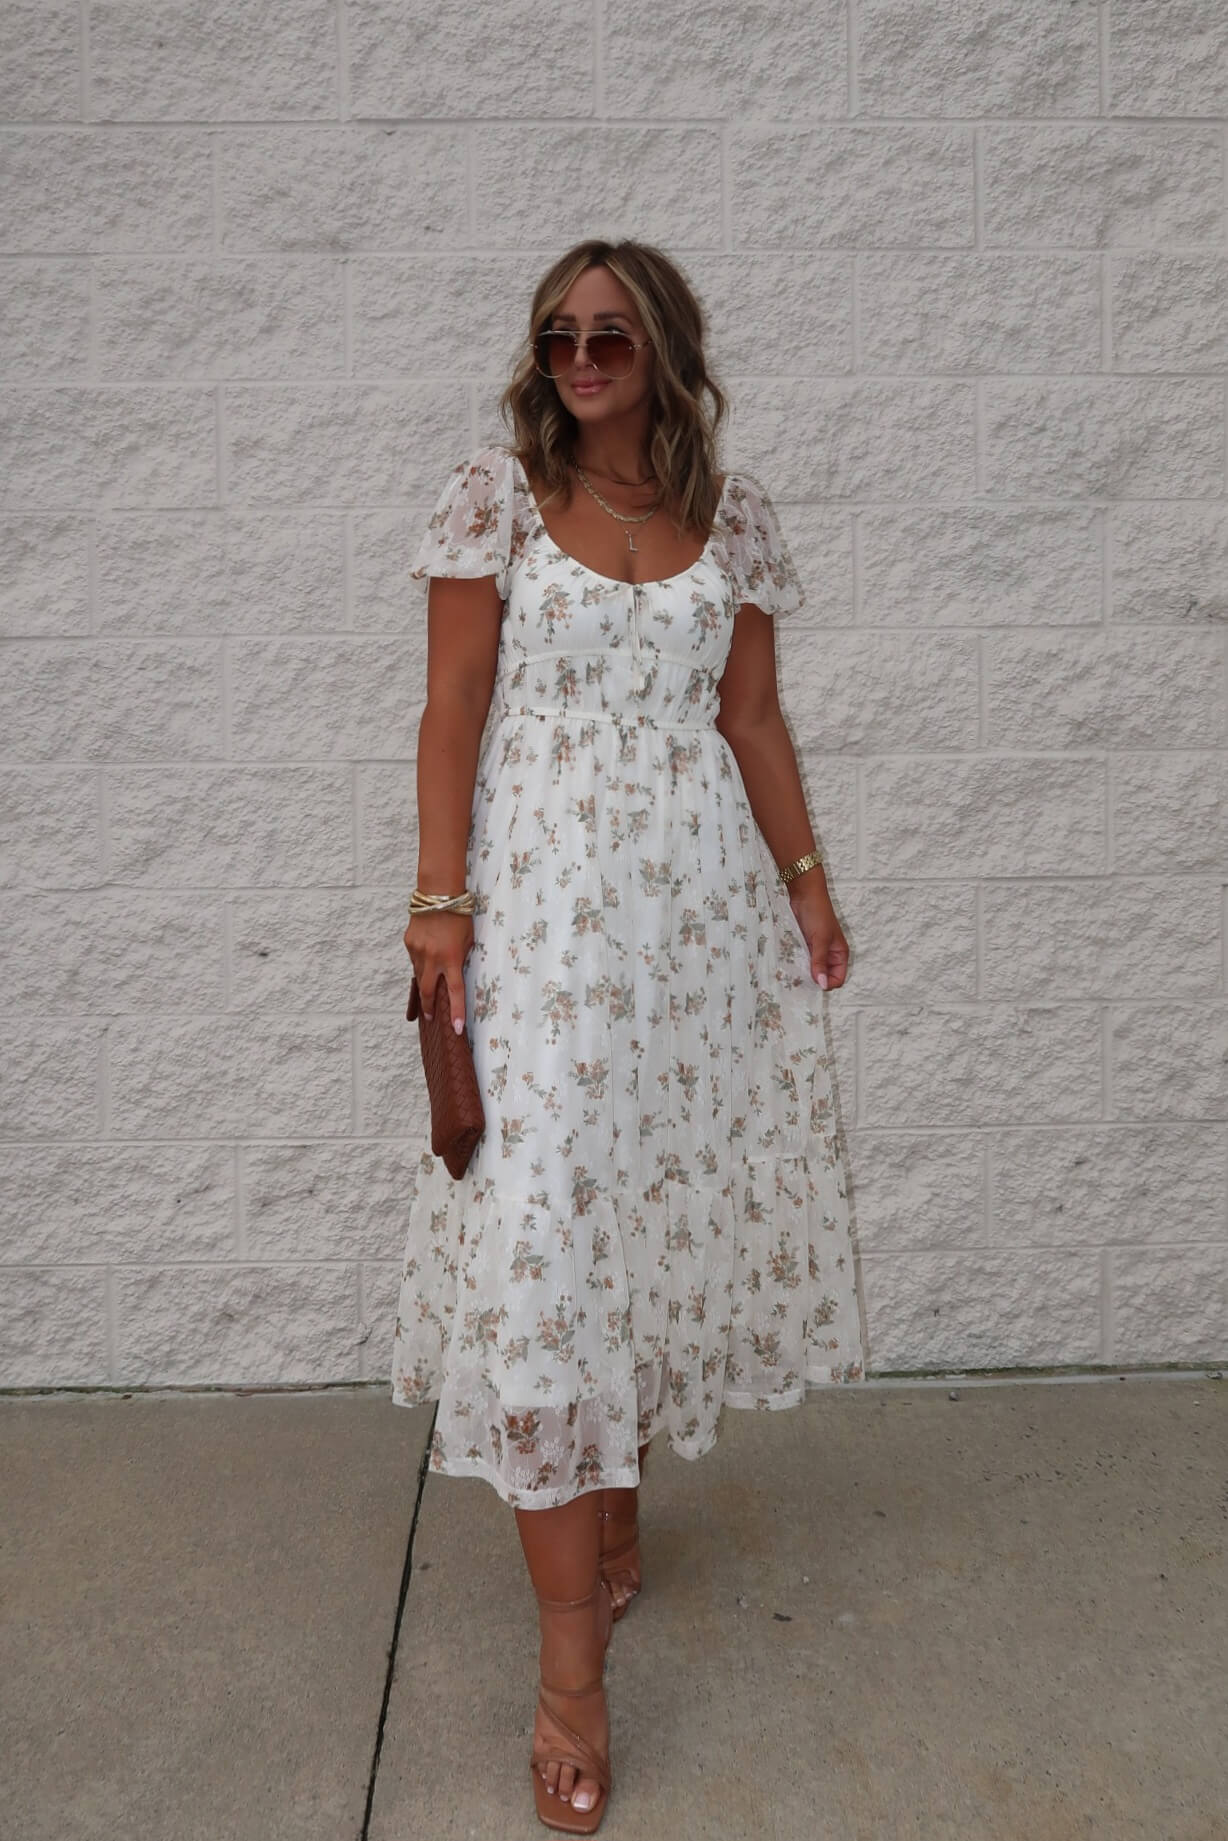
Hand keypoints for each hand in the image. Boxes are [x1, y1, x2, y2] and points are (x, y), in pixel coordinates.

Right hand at [404, 911, 472, 1032]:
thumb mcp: (468, 940)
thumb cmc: (459, 916)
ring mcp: (418, 951)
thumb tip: (453, 974)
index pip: (455, 992)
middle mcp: (433, 958)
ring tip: (430, 982)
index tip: (456, 1028)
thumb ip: (461, 958)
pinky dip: (421, 961)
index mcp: (452, 958)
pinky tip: (427, 953)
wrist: (438, 894)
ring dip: (425, 981)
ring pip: (419, 975)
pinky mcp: (409, 943)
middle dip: (429, 1007)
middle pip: (428, 991)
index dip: (456, 1012)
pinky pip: (415, 959)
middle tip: (430, 1018)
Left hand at [787, 876, 848, 990]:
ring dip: (803, 972)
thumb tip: (822, 985)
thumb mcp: (820, 939)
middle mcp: (829, 955)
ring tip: (793, 973)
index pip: (838, 979)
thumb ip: (820, 962)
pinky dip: (796, 964)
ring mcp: (816, 951)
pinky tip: (788, 965)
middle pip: (824, 977)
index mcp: (839, 954)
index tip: (813, 981)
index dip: (828, 983)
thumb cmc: (817, 913)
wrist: (804, 895)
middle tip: (800, 979)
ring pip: (811, 970)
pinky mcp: (804, 947)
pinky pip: (801, 961)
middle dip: (813, 980)